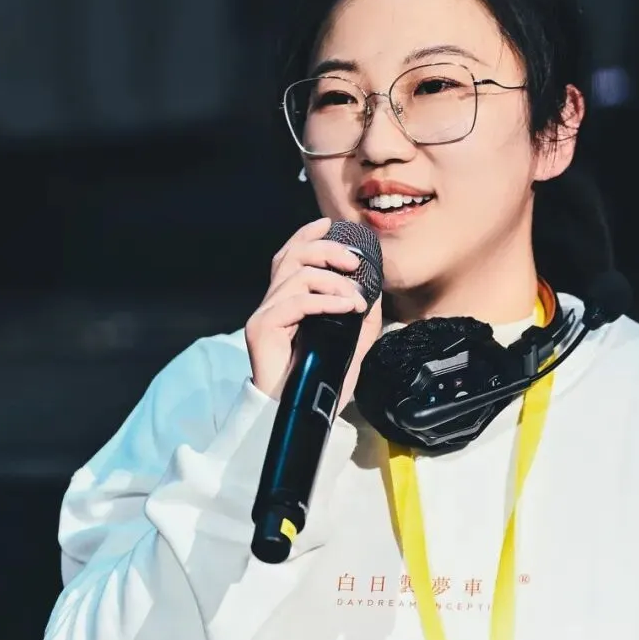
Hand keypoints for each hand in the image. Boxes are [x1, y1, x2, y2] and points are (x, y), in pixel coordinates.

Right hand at [245, 216, 382, 405]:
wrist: (300, 414)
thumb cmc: (319, 384)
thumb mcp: (349, 348)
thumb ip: (361, 322)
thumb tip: (377, 295)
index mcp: (287, 302)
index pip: (291, 256)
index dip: (309, 235)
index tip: (333, 225)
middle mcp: (272, 304)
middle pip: (291, 256)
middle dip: (326, 251)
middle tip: (355, 263)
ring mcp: (264, 315)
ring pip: (296, 276)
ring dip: (333, 282)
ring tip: (356, 301)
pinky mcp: (261, 329)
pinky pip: (295, 302)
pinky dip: (324, 301)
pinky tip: (345, 308)